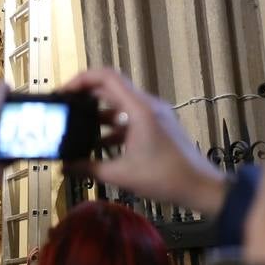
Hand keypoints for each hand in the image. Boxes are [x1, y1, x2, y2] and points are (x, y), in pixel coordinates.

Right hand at [61, 67, 227, 214]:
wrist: (201, 187)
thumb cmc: (165, 178)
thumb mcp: (121, 175)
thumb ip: (89, 169)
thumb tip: (65, 168)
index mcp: (139, 109)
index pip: (106, 76)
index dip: (81, 79)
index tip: (63, 92)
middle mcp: (148, 105)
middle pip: (111, 87)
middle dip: (85, 95)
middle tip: (65, 106)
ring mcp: (154, 114)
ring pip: (120, 103)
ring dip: (98, 111)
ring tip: (77, 125)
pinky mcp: (158, 125)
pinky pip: (130, 116)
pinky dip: (112, 125)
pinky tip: (99, 143)